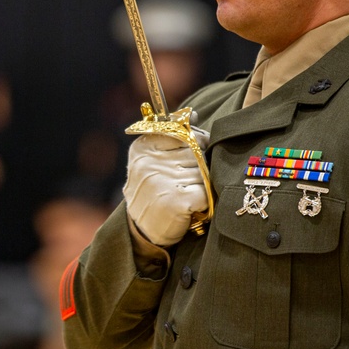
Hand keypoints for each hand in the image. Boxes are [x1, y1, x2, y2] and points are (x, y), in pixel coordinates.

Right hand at [123, 128, 208, 246]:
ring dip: (201, 187)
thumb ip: (172, 137)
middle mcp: (149, 163)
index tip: (190, 157)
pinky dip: (204, 203)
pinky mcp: (176, 201)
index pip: (183, 133)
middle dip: (198, 168)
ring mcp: (162, 181)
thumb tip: (195, 115)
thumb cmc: (154, 193)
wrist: (142, 234)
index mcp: (143, 148)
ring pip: (203, 173)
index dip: (195, 144)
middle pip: (196, 152)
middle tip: (185, 185)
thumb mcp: (153, 161)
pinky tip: (191, 209)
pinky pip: (205, 192)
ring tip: (185, 197)